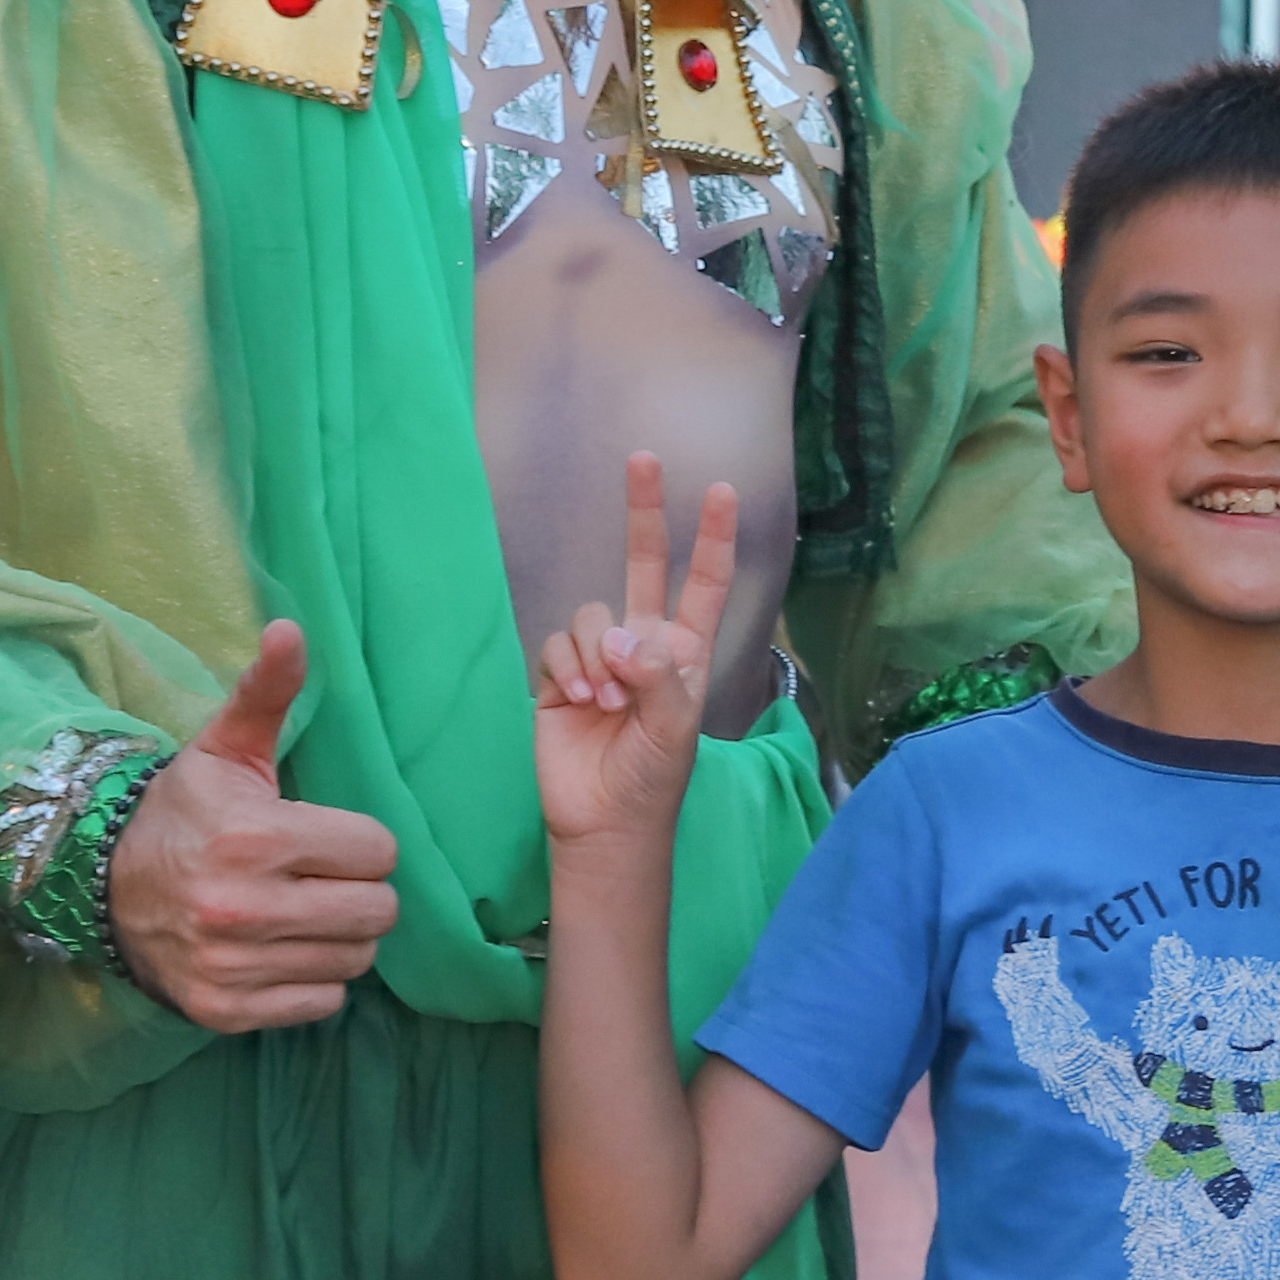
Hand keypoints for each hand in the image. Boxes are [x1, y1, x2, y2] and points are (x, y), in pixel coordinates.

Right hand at [110, 620, 406, 1030]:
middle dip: (361, 891)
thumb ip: (267, 691)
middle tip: (324, 877)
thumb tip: (291, 627)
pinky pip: (320, 1005)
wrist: (100, 886)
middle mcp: (244, 908)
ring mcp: (233, 967)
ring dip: (340, 937)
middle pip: (377, 912)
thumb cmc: (184, 812)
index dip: (361, 841)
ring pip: (355, 961)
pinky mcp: (224, 1010)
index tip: (327, 836)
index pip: (378, 851)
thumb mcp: (224, 748)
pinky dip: (312, 981)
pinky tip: (282, 950)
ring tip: (303, 911)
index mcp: (255, 838)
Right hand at [534, 458, 739, 850]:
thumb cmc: (653, 777)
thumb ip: (655, 675)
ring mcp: (599, 657)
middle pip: (644, 563)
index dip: (713, 536)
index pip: (705, 582)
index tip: (721, 489)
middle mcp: (643, 642)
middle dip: (644, 512)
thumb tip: (619, 634)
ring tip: (608, 702)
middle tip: (644, 458)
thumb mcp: (673, 729)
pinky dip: (570, 669)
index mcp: (684, 651)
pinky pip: (558, 645)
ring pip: (591, 614)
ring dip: (597, 654)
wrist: (604, 821)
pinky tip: (583, 702)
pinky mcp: (559, 675)